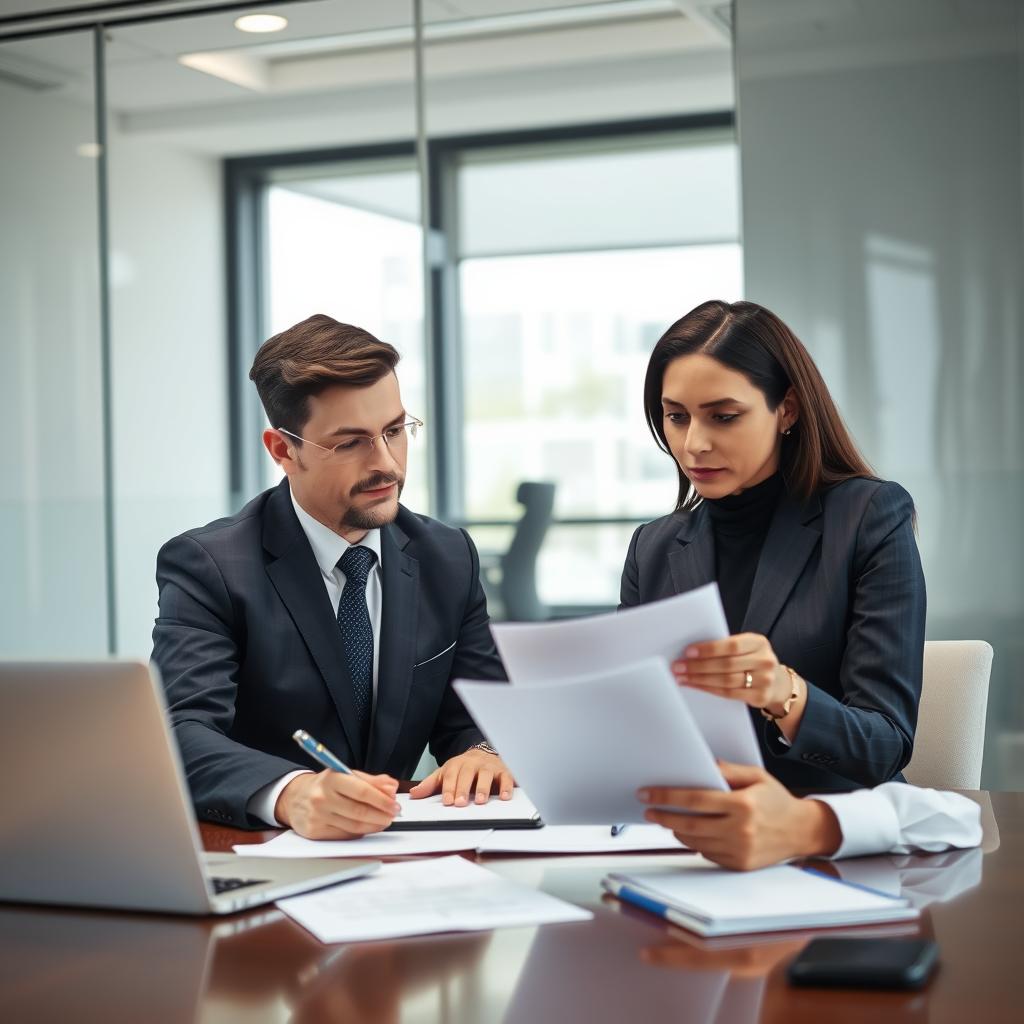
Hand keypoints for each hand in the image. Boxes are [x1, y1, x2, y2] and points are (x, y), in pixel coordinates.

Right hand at [276, 769, 399, 839]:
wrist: (294, 797)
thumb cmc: (325, 785)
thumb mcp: (346, 775)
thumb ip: (372, 780)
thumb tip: (391, 788)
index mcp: (331, 779)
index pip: (362, 791)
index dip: (382, 800)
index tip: (394, 804)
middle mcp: (322, 798)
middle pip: (359, 811)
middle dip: (381, 815)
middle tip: (394, 815)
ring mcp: (317, 817)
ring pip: (354, 826)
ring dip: (374, 825)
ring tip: (384, 821)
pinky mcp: (315, 832)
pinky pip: (344, 835)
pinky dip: (360, 833)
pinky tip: (368, 827)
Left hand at [408, 748, 514, 805]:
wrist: (484, 752)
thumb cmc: (463, 768)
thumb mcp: (445, 773)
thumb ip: (430, 784)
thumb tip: (414, 794)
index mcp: (457, 764)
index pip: (451, 775)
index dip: (449, 788)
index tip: (447, 801)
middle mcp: (473, 764)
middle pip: (467, 775)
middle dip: (463, 789)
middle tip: (460, 803)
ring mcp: (488, 767)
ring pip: (486, 775)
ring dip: (483, 788)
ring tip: (480, 801)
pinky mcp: (503, 771)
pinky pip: (506, 777)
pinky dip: (506, 786)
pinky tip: (505, 796)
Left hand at [638, 760, 841, 870]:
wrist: (802, 831)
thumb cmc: (776, 800)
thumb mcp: (756, 776)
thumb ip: (728, 770)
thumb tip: (701, 763)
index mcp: (743, 804)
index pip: (695, 800)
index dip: (667, 796)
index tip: (647, 793)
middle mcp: (740, 830)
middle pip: (690, 823)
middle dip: (663, 815)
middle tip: (648, 808)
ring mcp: (740, 851)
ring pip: (695, 842)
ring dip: (676, 829)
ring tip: (666, 818)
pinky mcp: (739, 865)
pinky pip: (707, 854)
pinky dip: (695, 842)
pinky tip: (689, 831)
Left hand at [672, 633, 791, 709]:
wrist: (777, 682)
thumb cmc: (752, 660)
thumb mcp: (746, 647)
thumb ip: (726, 647)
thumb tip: (691, 651)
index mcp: (759, 642)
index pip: (731, 646)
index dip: (709, 649)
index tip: (688, 651)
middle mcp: (765, 661)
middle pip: (726, 664)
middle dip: (698, 666)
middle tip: (678, 666)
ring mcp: (765, 680)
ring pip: (726, 681)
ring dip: (700, 679)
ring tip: (682, 677)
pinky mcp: (760, 697)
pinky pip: (729, 694)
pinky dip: (709, 689)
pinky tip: (695, 686)